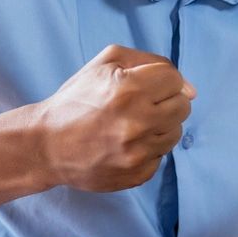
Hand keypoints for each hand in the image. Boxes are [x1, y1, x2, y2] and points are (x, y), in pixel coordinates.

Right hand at [30, 45, 195, 192]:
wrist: (46, 145)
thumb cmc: (77, 99)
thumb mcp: (107, 62)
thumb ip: (153, 62)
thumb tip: (190, 89)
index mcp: (129, 88)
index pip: (175, 79)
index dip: (161, 80)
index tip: (143, 86)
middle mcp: (137, 122)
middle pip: (182, 106)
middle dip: (164, 102)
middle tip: (139, 105)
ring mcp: (137, 152)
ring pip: (176, 133)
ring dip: (159, 126)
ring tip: (132, 124)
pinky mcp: (136, 174)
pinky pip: (161, 156)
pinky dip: (148, 149)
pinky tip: (125, 144)